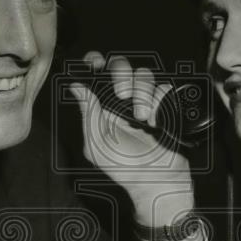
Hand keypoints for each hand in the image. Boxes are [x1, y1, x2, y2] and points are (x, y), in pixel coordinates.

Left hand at [69, 52, 193, 225]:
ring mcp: (145, 99)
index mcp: (102, 105)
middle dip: (121, 76)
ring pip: (143, 73)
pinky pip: (163, 85)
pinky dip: (159, 99)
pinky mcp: (165, 103)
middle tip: (122, 95)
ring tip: (142, 119)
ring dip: (142, 93)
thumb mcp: (97, 143)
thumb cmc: (123, 166)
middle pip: (121, 65)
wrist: (157, 178)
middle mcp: (122, 98)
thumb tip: (75, 86)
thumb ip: (87, 113)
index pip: (96, 73)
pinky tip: (154, 119)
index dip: (94, 62)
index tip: (96, 63)